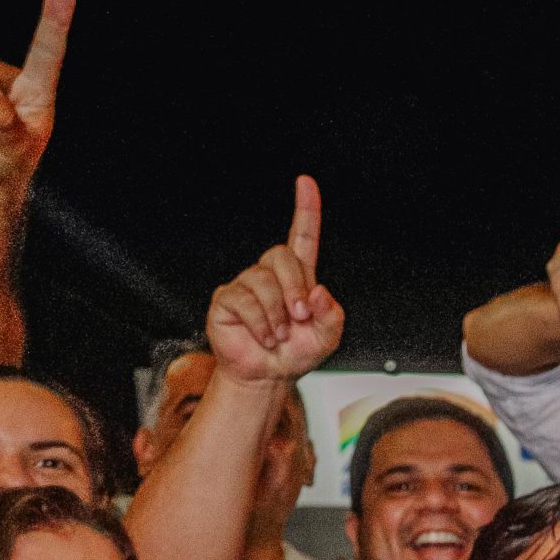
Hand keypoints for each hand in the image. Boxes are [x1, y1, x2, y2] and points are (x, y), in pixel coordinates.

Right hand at [207, 177, 344, 383]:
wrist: (268, 376)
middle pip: (281, 256)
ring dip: (277, 315)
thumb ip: (332, 314)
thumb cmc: (296, 353)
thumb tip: (319, 292)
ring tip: (280, 335)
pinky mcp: (227, 299)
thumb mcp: (327, 337)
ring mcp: (246, 285)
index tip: (306, 183)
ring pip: (262, 282)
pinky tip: (265, 336)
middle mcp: (271, 276)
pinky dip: (261, 323)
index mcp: (299, 278)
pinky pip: (244, 300)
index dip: (306, 210)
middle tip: (300, 316)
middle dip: (295, 288)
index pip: (302, 237)